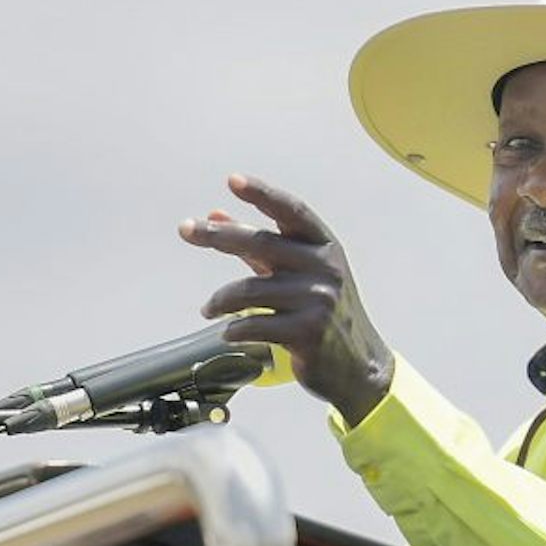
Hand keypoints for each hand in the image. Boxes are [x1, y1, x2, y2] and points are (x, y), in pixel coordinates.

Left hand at [179, 174, 393, 426]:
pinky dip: (234, 329)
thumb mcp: (298, 273)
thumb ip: (257, 245)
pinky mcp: (308, 332)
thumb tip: (215, 215)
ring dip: (220, 300)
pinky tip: (228, 332)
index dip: (262, 194)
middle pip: (262, 243)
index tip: (233, 180)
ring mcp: (318, 300)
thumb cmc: (322, 312)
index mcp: (323, 246)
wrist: (358, 364)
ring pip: (250, 290)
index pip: (290, 211)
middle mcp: (324, 267)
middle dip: (218, 235)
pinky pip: (255, 324)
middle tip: (186, 229)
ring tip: (208, 310)